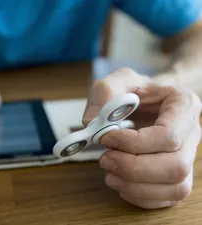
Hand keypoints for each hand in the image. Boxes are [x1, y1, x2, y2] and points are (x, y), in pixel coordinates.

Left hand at [82, 68, 201, 208]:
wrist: (144, 102)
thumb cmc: (135, 92)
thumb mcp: (117, 80)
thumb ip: (104, 92)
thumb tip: (92, 122)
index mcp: (183, 106)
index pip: (167, 135)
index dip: (134, 143)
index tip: (107, 138)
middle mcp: (191, 134)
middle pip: (175, 165)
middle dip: (134, 168)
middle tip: (105, 159)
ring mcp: (187, 157)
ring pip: (175, 187)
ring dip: (136, 186)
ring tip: (109, 173)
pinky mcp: (176, 176)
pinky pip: (168, 198)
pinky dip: (141, 196)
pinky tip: (121, 183)